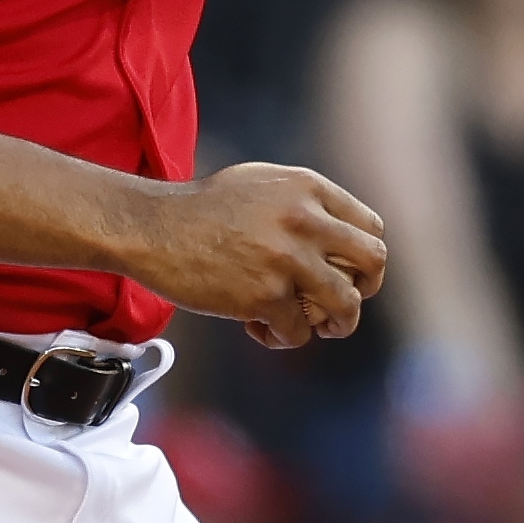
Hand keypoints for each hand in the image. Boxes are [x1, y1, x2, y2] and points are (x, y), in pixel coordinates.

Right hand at [120, 164, 386, 347]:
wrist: (150, 227)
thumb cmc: (202, 209)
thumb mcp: (261, 184)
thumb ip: (305, 203)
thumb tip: (344, 237)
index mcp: (307, 188)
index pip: (371, 228)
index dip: (364, 257)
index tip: (348, 273)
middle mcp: (305, 219)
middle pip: (374, 262)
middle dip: (364, 290)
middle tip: (341, 304)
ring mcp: (287, 259)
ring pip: (346, 305)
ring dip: (336, 324)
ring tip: (314, 326)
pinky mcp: (265, 296)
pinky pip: (298, 332)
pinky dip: (282, 337)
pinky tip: (257, 328)